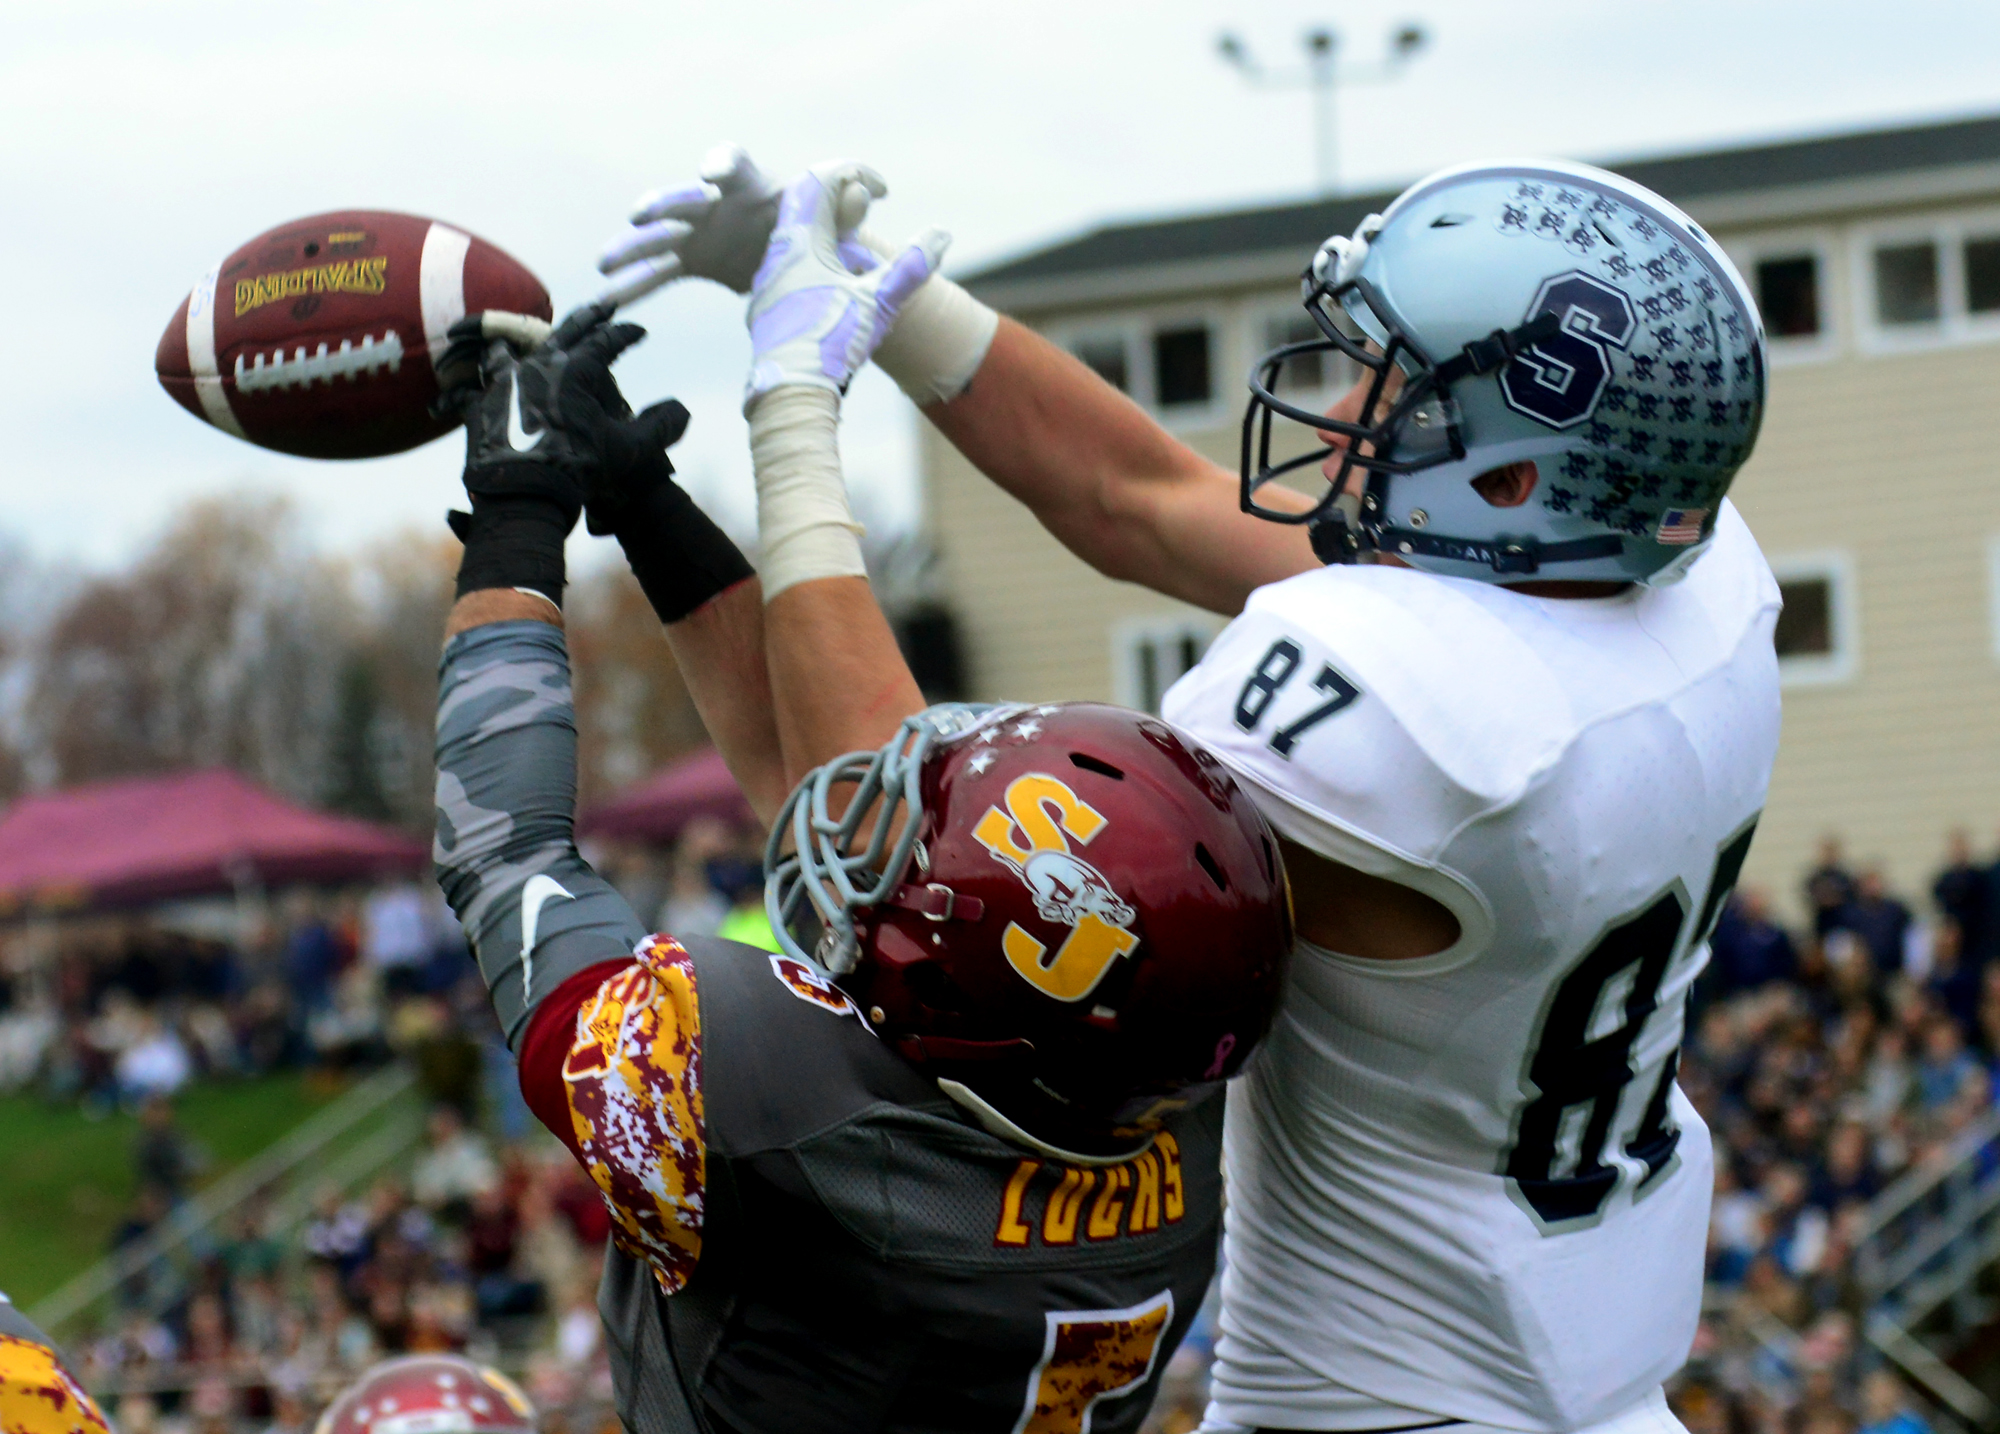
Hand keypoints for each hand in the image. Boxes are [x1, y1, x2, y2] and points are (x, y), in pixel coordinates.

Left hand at [450, 303, 688, 528]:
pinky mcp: (480, 406)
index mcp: (575, 371)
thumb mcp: (628, 451)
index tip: (639, 331)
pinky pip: (474, 389)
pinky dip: (476, 386)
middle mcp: (537, 366)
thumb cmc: (578, 471)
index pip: (607, 341)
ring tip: (514, 339)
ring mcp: (504, 383)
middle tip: (603, 305)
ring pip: (508, 350)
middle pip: (565, 331)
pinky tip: (473, 388)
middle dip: (588, 316)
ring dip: (515, 342)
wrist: (522, 496)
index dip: (627, 334)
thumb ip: (659, 427)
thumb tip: (683, 410)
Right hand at [597, 144, 884, 304]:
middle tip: (640, 216)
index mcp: (752, 184)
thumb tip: (872, 189)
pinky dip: (637, 285)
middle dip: (662, 205)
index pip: (731, 162)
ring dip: (633, 247)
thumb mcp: (840, 220)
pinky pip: (660, 273)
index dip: (721, 164)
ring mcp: (699, 232)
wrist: (808, 261)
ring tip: (605, 262)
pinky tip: (610, 301)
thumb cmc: (823, 229)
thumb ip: (850, 206)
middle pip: (683, 197)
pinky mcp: (693, 260)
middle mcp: (717, 202)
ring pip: (660, 236)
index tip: (712, 175)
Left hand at [743, 161, 948, 408]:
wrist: (790, 393)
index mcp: (800, 242)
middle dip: (839, 202)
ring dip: (824, 237)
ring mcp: (766, 285)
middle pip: (803, 206)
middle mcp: (775, 256)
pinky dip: (812, 267)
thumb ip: (911, 266)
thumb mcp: (879, 302)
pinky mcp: (765, 311)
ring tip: (854, 252)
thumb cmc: (832, 344)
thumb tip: (942, 234)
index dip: (855, 174)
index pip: (821, 181)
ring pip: (793, 242)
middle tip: (866, 208)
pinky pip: (787, 272)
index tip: (883, 191)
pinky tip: (831, 290)